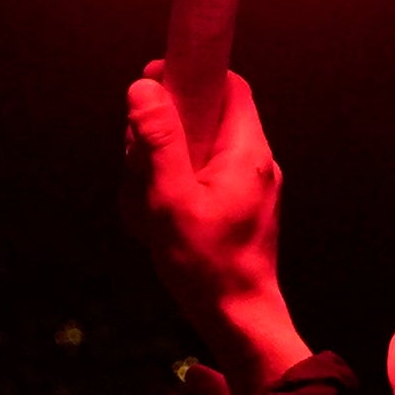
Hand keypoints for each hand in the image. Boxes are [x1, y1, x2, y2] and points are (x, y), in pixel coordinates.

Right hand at [124, 62, 310, 388]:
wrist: (240, 320)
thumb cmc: (208, 266)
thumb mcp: (170, 199)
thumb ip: (158, 141)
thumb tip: (145, 88)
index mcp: (247, 151)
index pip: (229, 85)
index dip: (190, 75)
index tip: (154, 84)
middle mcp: (256, 162)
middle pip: (208, 116)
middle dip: (165, 129)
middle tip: (138, 158)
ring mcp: (252, 187)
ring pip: (200, 150)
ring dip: (165, 164)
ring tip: (146, 199)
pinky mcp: (242, 209)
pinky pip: (204, 179)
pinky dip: (176, 188)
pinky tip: (158, 217)